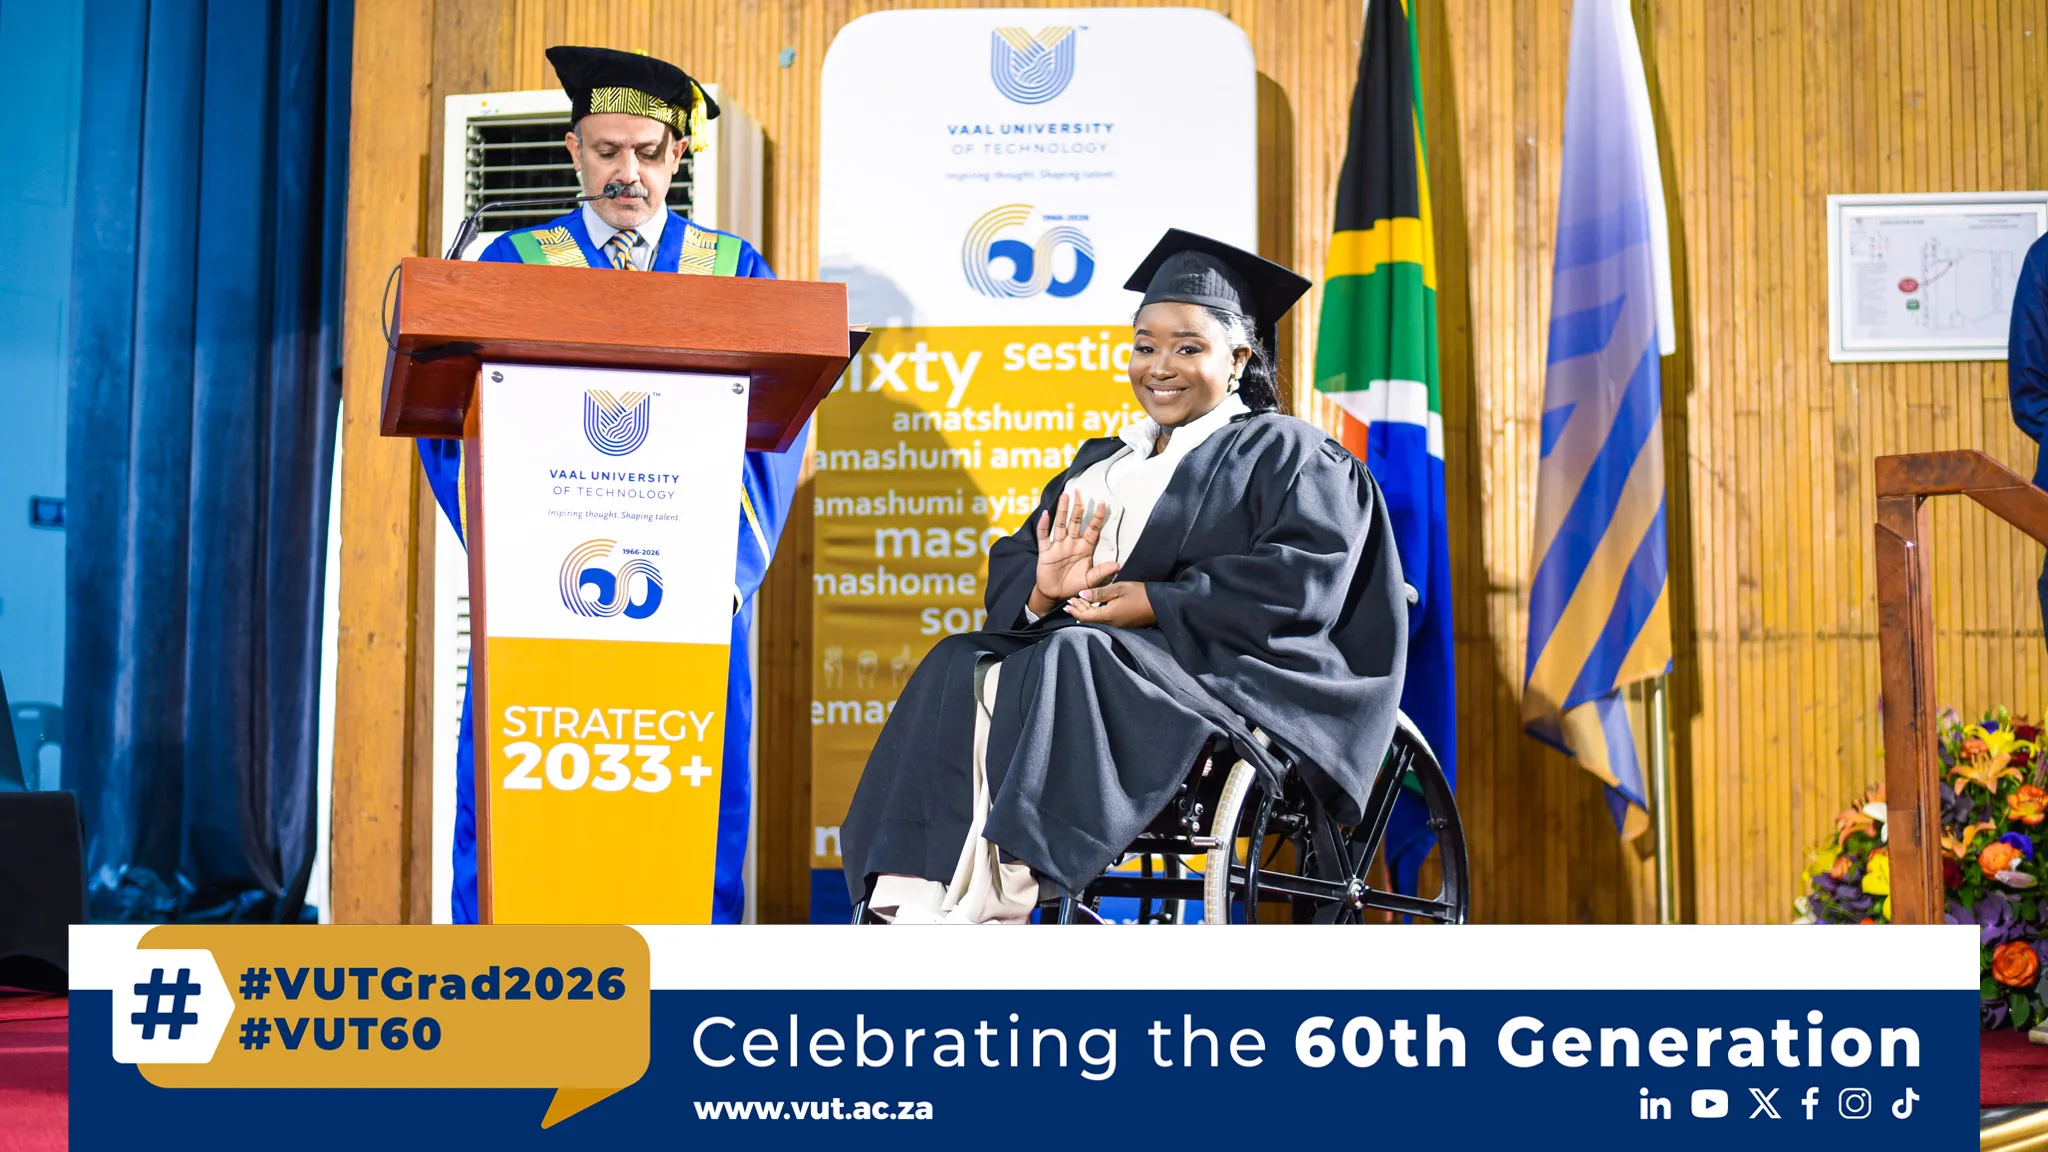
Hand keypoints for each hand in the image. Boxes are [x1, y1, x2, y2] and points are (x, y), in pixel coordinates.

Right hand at [1031, 492, 1119, 615]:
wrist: (1055, 595)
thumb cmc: (1074, 586)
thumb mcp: (1090, 580)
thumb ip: (1102, 572)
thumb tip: (1118, 565)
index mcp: (1084, 549)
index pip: (1092, 529)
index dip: (1097, 517)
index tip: (1103, 504)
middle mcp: (1071, 544)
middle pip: (1075, 522)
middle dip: (1078, 507)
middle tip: (1080, 491)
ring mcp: (1058, 546)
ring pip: (1060, 525)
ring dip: (1062, 511)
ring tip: (1065, 496)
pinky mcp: (1046, 552)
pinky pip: (1044, 536)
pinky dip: (1044, 526)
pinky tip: (1046, 514)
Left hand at [1063, 582, 1154, 627]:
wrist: (1160, 605)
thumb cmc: (1140, 594)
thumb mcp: (1119, 588)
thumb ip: (1099, 592)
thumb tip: (1081, 593)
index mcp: (1108, 615)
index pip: (1085, 616)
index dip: (1075, 609)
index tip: (1067, 603)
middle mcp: (1110, 624)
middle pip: (1089, 619)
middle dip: (1079, 610)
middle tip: (1071, 601)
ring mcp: (1117, 626)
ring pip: (1096, 620)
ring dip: (1087, 612)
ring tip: (1080, 603)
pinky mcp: (1122, 625)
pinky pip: (1104, 621)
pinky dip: (1096, 614)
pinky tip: (1094, 608)